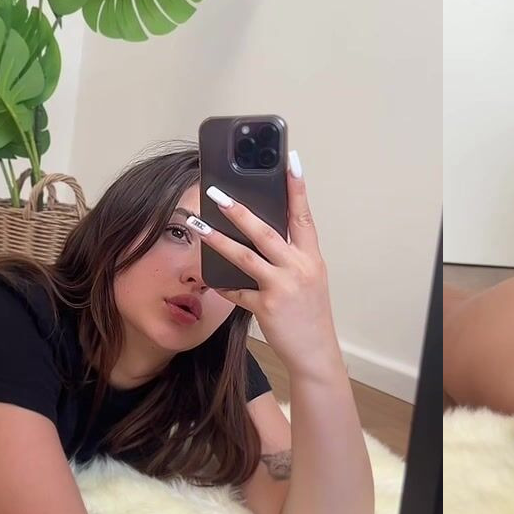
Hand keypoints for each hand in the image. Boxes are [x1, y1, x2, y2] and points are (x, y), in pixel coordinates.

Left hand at [193, 153, 343, 375]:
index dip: (298, 187)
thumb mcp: (308, 280)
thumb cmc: (310, 315)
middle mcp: (299, 268)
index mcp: (312, 258)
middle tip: (217, 192)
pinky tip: (210, 279)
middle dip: (240, 210)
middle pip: (267, 232)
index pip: (304, 215)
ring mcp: (283, 286)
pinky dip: (223, 284)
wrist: (316, 353)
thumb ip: (289, 258)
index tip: (291, 161)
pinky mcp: (266, 306)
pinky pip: (237, 290)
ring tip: (197, 224)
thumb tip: (259, 237)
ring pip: (245, 256)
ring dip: (218, 238)